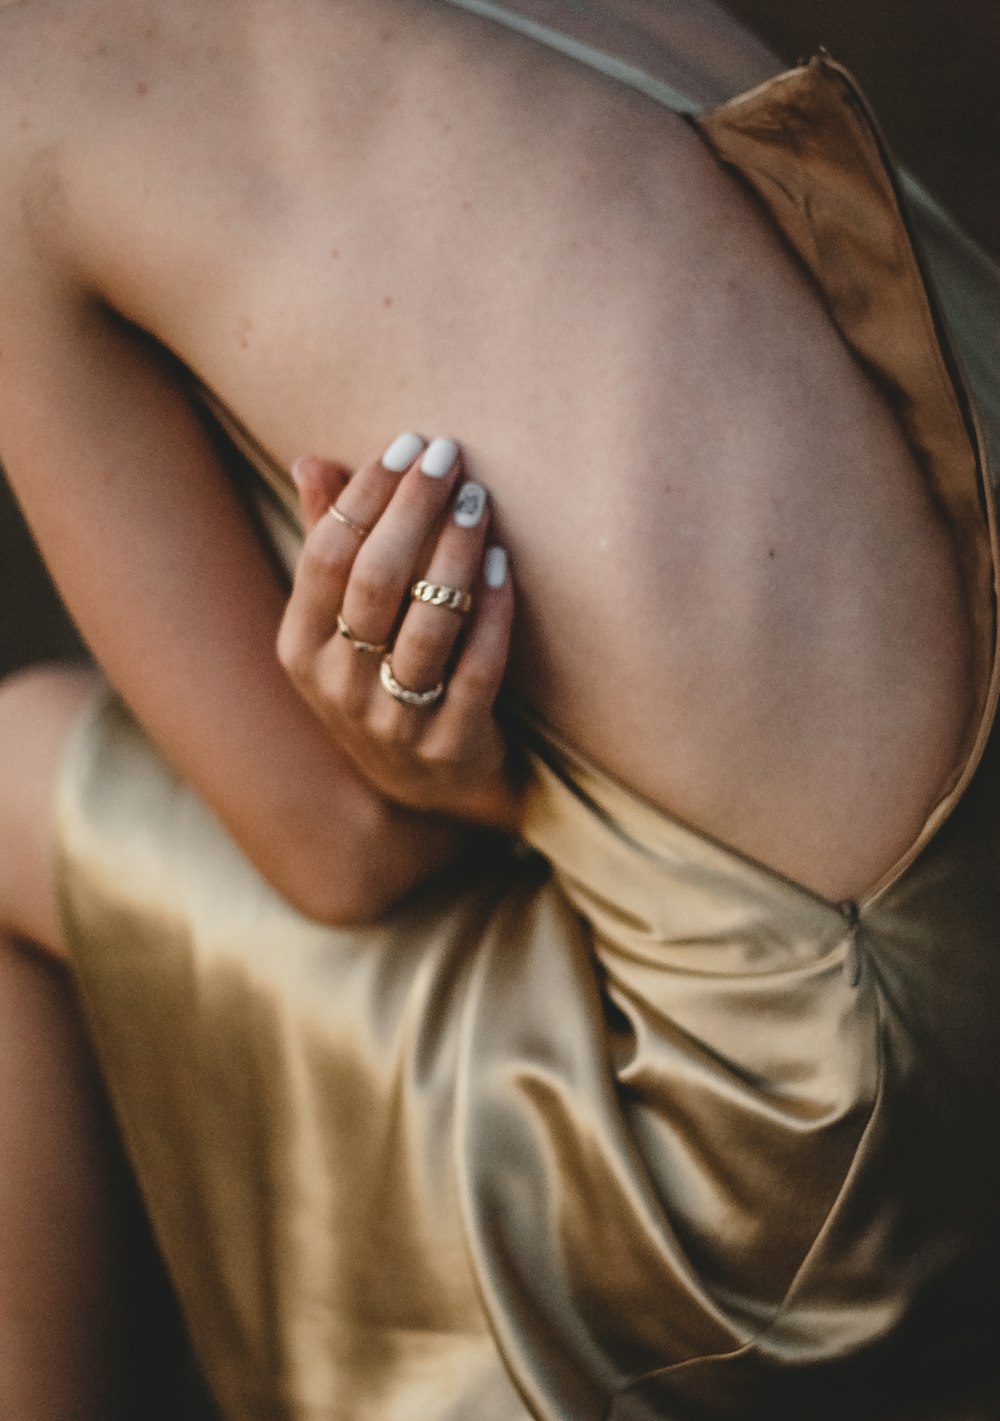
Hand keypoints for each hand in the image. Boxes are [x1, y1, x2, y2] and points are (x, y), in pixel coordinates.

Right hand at [277, 434, 521, 829]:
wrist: (429, 786)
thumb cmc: (380, 678)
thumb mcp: (340, 623)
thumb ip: (329, 543)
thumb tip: (311, 461)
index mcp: (301, 647)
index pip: (326, 556)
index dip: (365, 495)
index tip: (407, 445)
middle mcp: (339, 686)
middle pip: (375, 581)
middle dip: (413, 509)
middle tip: (449, 455)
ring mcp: (394, 721)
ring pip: (428, 623)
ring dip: (455, 553)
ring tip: (478, 500)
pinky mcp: (451, 743)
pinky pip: (476, 669)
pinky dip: (491, 613)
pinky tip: (502, 564)